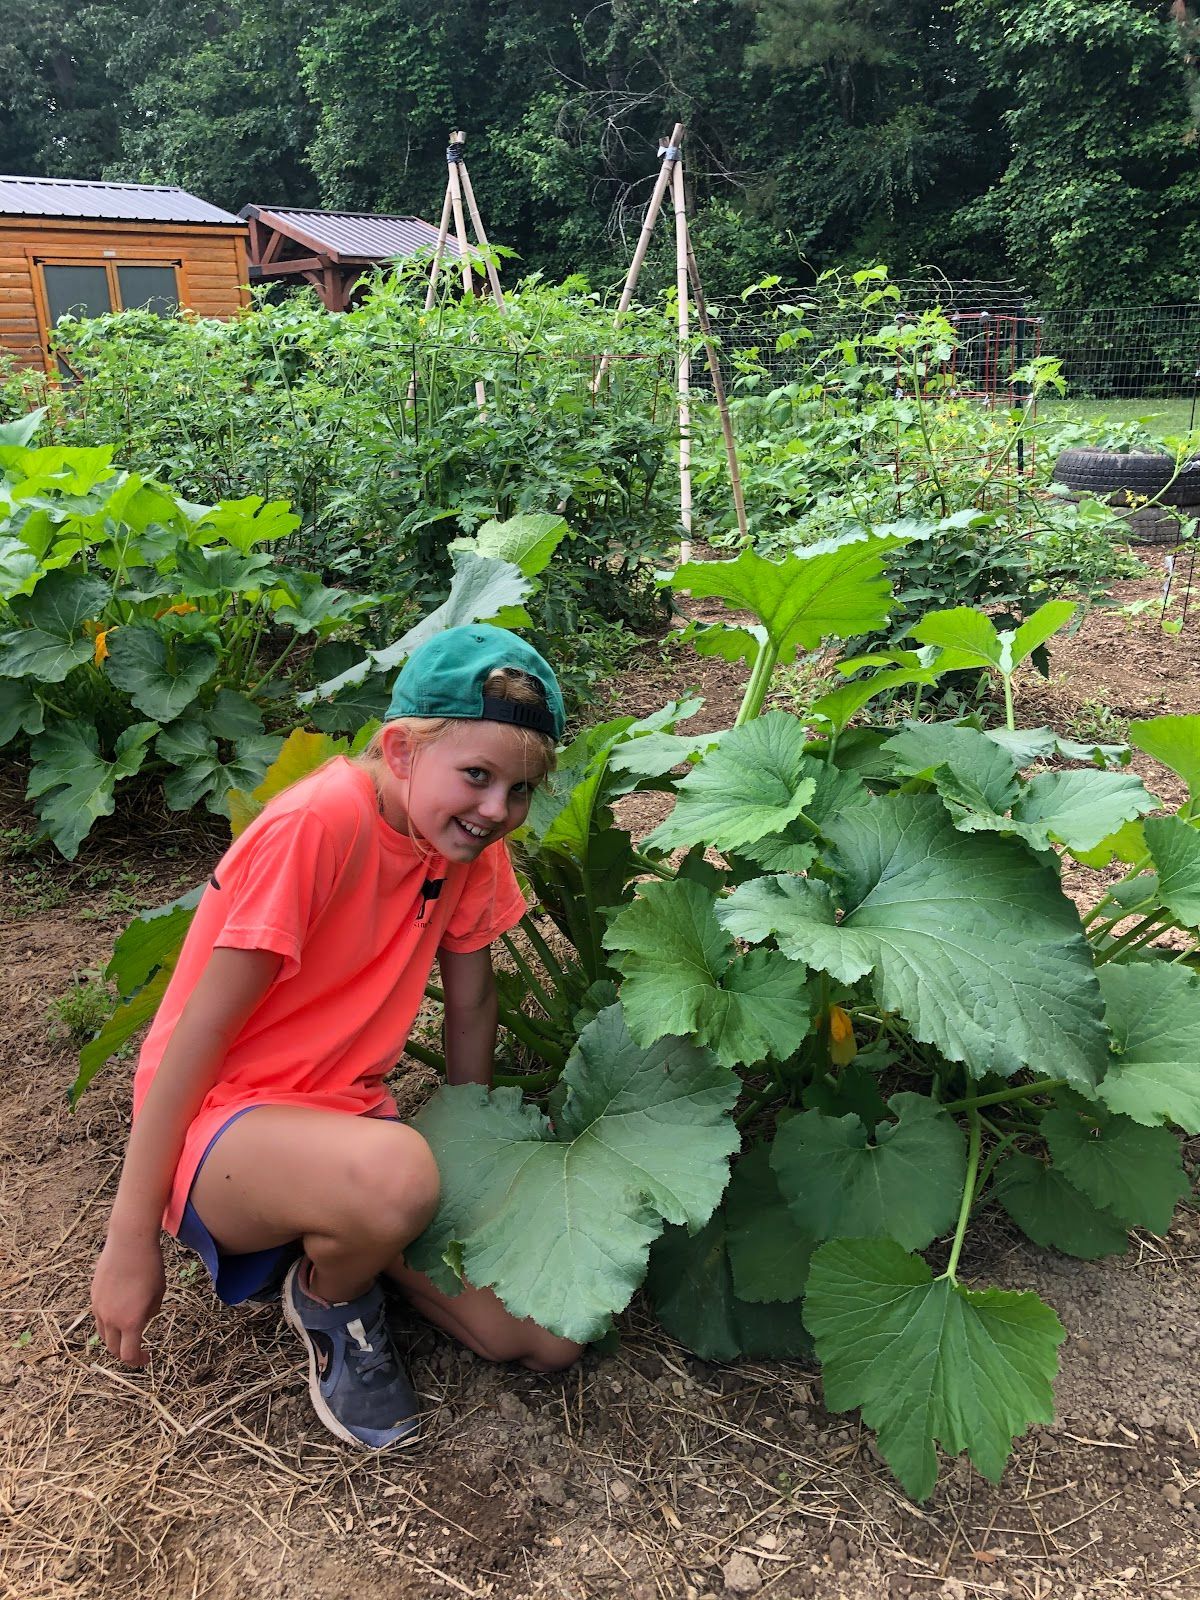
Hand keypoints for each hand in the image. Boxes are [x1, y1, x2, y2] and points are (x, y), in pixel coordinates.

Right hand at [91, 1229, 165, 1365]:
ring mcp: (99, 1307)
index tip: (147, 1358)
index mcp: (131, 1321)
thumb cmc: (150, 1265)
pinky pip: (99, 1317)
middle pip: (114, 1349)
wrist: (129, 1241)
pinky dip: (108, 1322)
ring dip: (115, 1339)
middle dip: (126, 1354)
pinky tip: (119, 1313)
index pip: (129, 1354)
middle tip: (138, 1350)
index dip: (138, 1361)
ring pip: (103, 1334)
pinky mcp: (93, 1296)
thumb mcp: (159, 1292)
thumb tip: (142, 1319)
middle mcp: (111, 1318)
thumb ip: (150, 1312)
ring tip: (128, 1334)